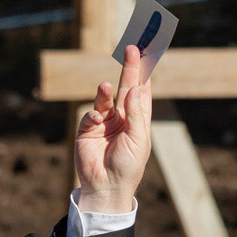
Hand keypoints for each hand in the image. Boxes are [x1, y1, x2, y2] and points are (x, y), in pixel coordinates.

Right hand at [75, 45, 152, 213]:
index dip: (145, 73)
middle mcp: (122, 117)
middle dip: (129, 68)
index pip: (143, 91)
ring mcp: (105, 122)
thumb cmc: (128, 166)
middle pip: (126, 87)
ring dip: (107, 90)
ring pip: (106, 98)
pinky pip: (90, 115)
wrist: (106, 187)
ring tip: (108, 85)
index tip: (149, 53)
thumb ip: (136, 113)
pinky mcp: (88, 129)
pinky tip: (97, 119)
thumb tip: (136, 87)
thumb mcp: (138, 139)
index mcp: (139, 119)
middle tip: (132, 48)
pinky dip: (93, 114)